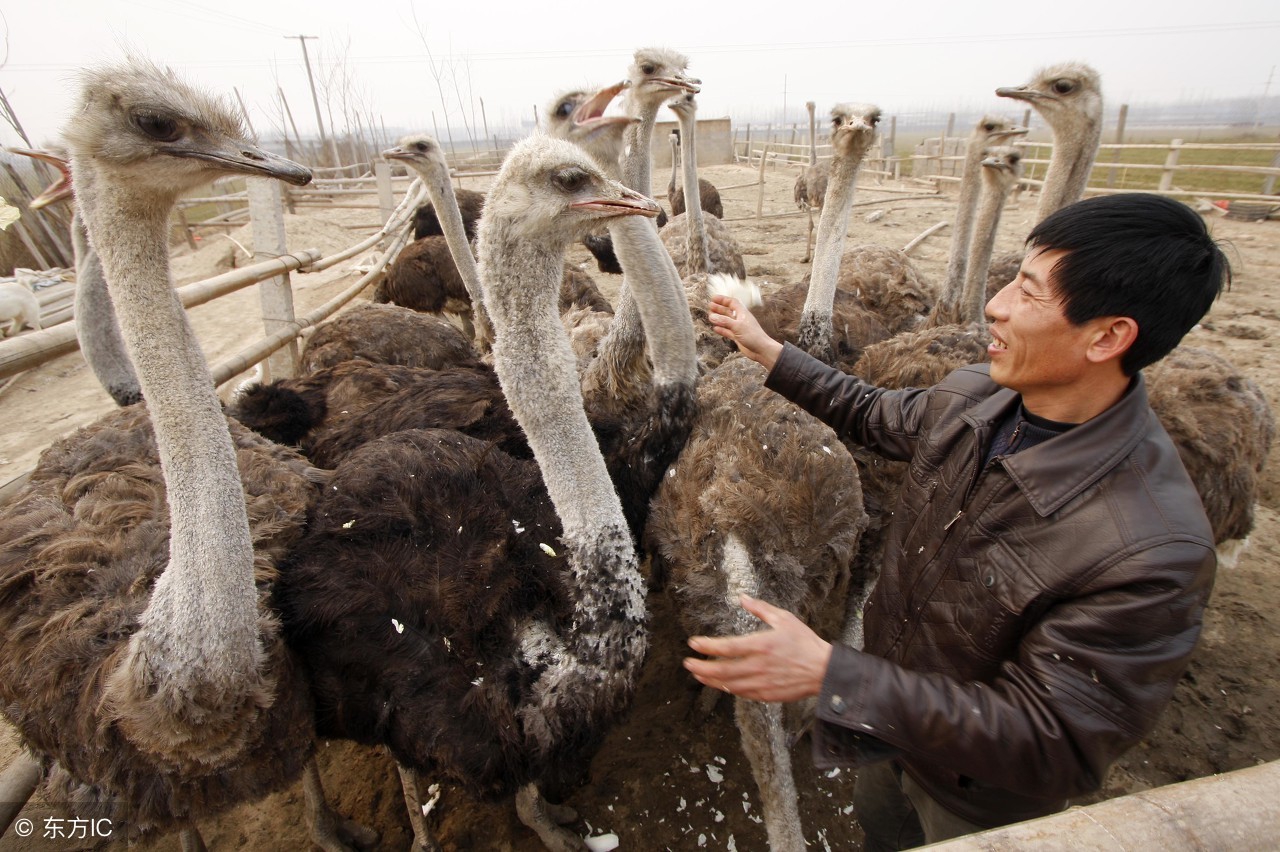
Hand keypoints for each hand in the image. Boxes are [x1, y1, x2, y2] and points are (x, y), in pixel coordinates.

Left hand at [683, 594, 831, 702]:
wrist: (823, 671)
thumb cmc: (805, 643)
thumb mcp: (785, 619)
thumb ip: (761, 609)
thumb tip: (743, 598)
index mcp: (762, 645)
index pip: (727, 647)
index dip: (707, 646)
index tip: (693, 643)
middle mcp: (759, 666)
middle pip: (722, 670)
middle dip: (701, 667)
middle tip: (687, 663)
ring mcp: (762, 682)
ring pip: (729, 684)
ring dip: (711, 680)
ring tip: (698, 674)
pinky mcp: (767, 695)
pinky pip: (742, 694)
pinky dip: (728, 689)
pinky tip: (721, 684)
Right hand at [707, 295, 783, 370]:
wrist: (761, 350)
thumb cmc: (753, 336)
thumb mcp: (737, 326)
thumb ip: (724, 321)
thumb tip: (712, 316)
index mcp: (743, 313)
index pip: (732, 302)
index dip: (723, 299)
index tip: (713, 298)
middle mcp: (740, 319)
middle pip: (728, 311)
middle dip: (719, 308)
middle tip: (710, 306)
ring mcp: (739, 328)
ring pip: (727, 321)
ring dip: (719, 318)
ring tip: (710, 316)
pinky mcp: (737, 337)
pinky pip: (727, 331)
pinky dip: (721, 329)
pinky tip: (715, 328)